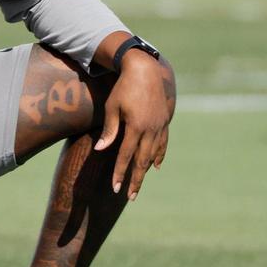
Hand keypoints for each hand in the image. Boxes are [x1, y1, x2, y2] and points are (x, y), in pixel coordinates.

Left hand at [94, 52, 175, 199]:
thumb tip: (101, 150)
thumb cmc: (124, 87)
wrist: (147, 70)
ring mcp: (160, 126)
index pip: (126, 156)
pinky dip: (159, 156)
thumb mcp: (112, 107)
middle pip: (142, 161)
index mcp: (136, 127)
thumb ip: (109, 130)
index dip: (120, 173)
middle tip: (131, 196)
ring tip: (139, 184)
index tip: (116, 188)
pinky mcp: (165, 121)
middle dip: (135, 180)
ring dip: (146, 170)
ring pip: (154, 154)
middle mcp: (151, 129)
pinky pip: (163, 143)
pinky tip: (156, 165)